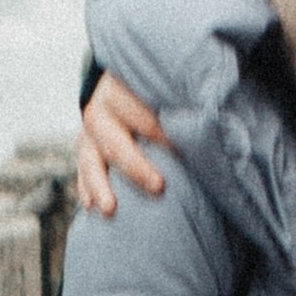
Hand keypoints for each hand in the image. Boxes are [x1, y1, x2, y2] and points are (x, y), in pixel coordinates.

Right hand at [76, 72, 171, 215]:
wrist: (118, 86)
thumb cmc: (153, 92)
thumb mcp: (161, 91)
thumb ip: (178, 103)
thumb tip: (212, 122)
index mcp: (123, 91)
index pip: (143, 116)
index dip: (162, 135)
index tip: (184, 154)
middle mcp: (102, 112)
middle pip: (116, 142)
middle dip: (136, 167)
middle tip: (158, 187)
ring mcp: (89, 133)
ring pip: (90, 161)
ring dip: (99, 186)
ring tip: (110, 210)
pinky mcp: (84, 150)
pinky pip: (83, 172)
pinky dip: (87, 189)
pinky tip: (90, 208)